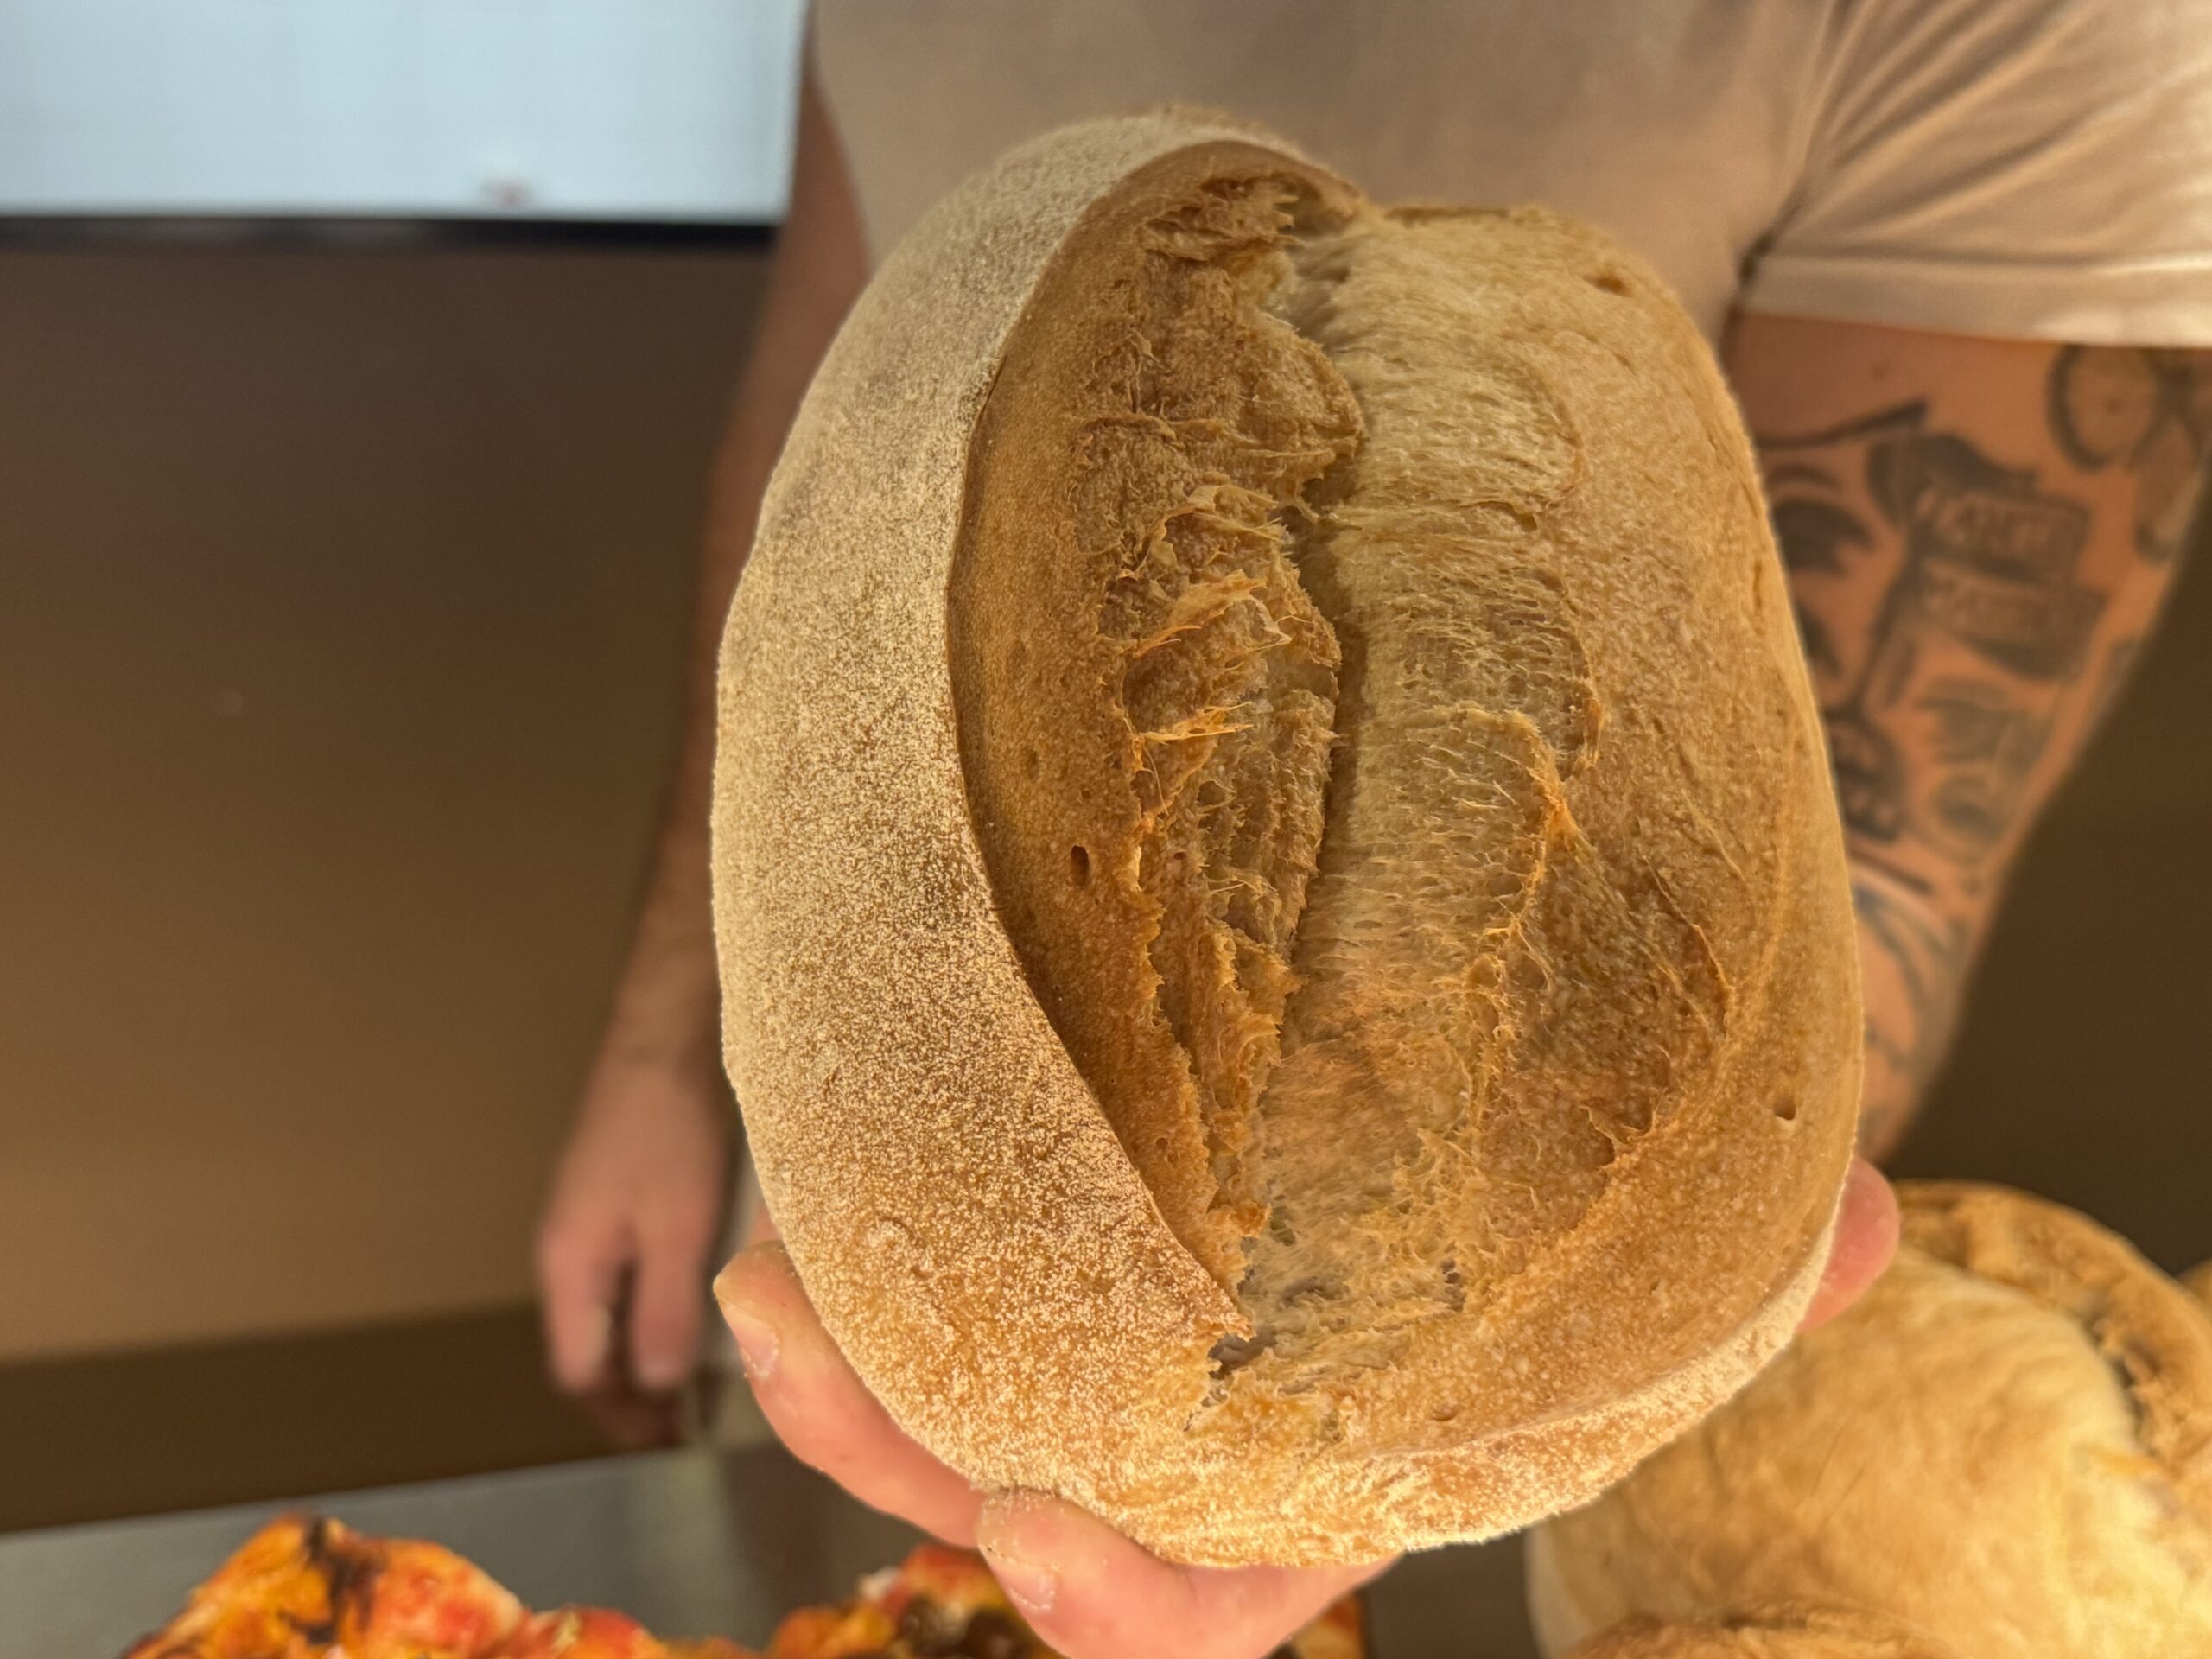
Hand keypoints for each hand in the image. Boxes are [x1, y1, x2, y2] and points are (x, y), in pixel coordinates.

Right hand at [537, 1017, 730, 1403]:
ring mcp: (592, 1216)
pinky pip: (630, 1269)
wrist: (668, 1034)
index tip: (664, 1443)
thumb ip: (663, 1310)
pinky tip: (699, 1304)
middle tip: (681, 1424)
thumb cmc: (669, 1125)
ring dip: (645, 1347)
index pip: (578, 1369)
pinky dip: (657, 1302)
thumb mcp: (677, 1228)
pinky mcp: (621, 1191)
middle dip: (630, 1391)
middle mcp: (569, 1246)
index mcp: (569, 1263)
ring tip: (695, 1379)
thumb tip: (653, 1387)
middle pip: (589, 1343)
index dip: (619, 1414)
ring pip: (610, 1306)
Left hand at [713, 1159, 1895, 1658]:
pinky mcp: (1057, 1198)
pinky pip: (940, 1245)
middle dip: (923, 1478)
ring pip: (954, 1388)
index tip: (1051, 1546)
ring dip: (851, 1367)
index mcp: (1343, 1458)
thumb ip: (1757, 1229)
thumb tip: (1860, 1231)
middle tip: (813, 1370)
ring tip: (770, 1288)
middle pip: (1042, 1501)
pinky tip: (809, 1168)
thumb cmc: (1587, 1135)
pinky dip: (867, 1227)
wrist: (1507, 1027)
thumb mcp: (1677, 1184)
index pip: (1230, 1583)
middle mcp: (1210, 1411)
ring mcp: (1117, 1310)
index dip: (1140, 1600)